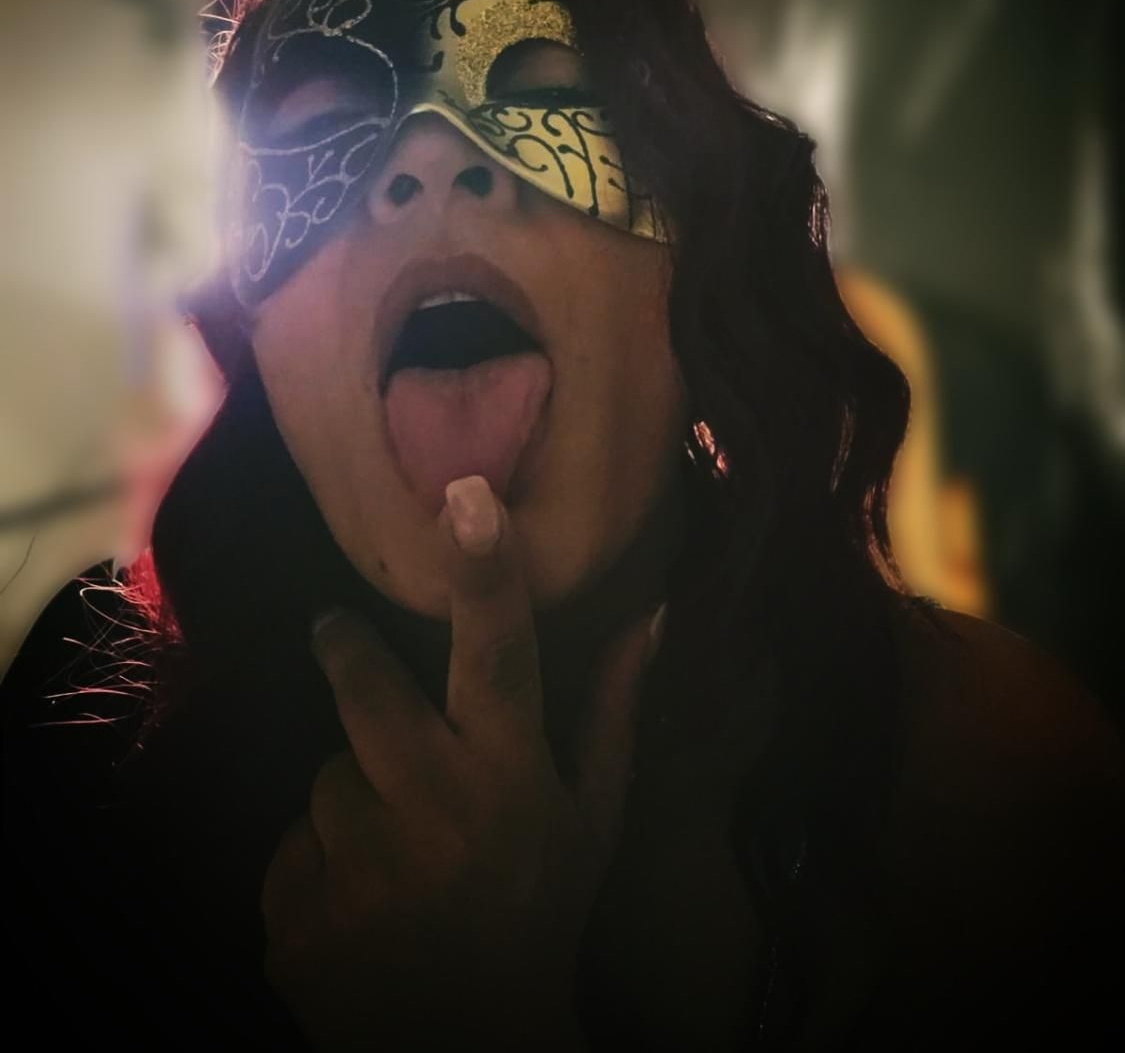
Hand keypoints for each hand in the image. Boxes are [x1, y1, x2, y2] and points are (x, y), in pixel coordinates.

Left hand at [261, 475, 663, 1052]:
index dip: (483, 575)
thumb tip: (651, 611)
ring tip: (393, 844)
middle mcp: (434, 817)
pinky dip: (320, 862)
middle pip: (366, 692)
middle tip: (335, 631)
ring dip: (352, 795)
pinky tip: (362, 898)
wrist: (470, 1047)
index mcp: (510, 782)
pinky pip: (290, 849)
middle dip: (345, 650)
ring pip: (326, 779)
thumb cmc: (541, 910)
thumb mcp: (592, 816)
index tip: (465, 496)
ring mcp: (357, 874)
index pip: (498, 660)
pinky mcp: (295, 921)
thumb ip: (611, 710)